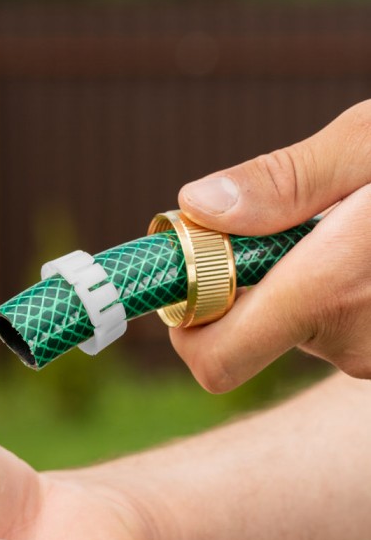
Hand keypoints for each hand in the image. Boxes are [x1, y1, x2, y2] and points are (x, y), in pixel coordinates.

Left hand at [173, 100, 370, 391]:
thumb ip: (286, 180)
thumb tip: (196, 206)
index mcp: (332, 292)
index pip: (213, 359)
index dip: (187, 319)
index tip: (192, 265)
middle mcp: (353, 345)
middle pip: (247, 333)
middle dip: (246, 282)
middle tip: (281, 223)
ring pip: (292, 326)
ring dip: (295, 279)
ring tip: (346, 229)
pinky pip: (335, 328)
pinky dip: (332, 293)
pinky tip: (369, 256)